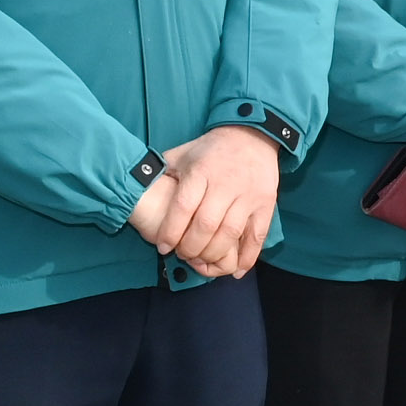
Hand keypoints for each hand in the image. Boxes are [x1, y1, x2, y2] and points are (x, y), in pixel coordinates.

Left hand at [135, 125, 280, 277]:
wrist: (252, 135)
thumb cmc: (211, 150)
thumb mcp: (184, 153)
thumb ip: (164, 171)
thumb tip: (140, 187)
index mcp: (201, 171)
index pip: (183, 207)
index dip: (171, 231)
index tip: (163, 247)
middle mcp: (225, 184)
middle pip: (206, 225)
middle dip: (190, 247)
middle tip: (182, 255)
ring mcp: (247, 195)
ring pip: (230, 234)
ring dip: (213, 254)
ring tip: (202, 261)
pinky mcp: (265, 204)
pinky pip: (257, 236)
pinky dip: (247, 257)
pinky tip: (235, 270)